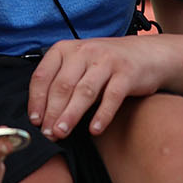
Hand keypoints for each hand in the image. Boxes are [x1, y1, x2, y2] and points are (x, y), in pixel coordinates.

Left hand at [29, 34, 171, 138]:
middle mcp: (85, 51)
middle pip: (62, 86)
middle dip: (52, 113)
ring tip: (62, 133)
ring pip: (84, 91)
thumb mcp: (79, 65)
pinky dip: (102, 115)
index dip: (37, 100)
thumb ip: (61, 82)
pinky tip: (94, 130)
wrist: (146, 54)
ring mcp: (107, 61)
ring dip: (71, 115)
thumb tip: (42, 115)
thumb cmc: (106, 64)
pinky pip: (112, 97)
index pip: (43, 75)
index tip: (35, 120)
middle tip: (48, 133)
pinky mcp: (127, 73)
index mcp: (67, 49)